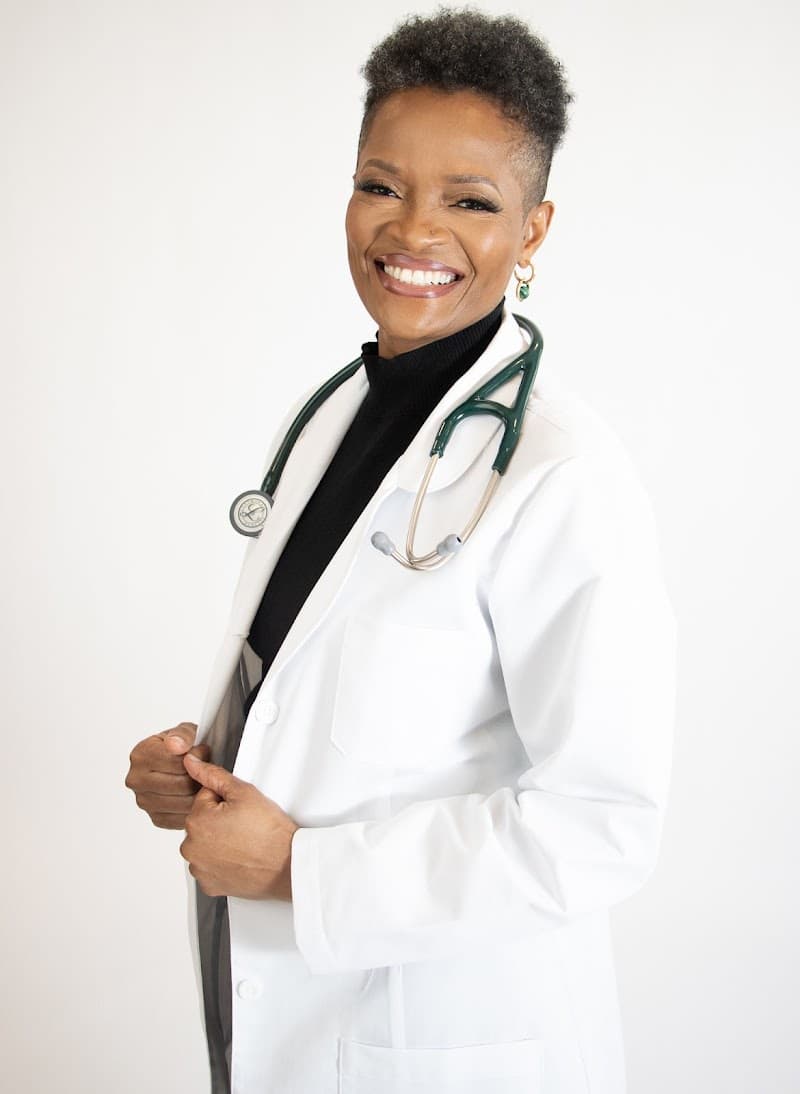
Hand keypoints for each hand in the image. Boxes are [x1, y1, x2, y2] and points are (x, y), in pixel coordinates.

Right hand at [125, 722, 209, 829]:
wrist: (179, 763)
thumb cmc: (182, 747)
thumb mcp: (185, 732)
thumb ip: (182, 735)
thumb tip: (175, 745)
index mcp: (140, 755)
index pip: (177, 762)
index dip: (197, 757)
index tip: (203, 751)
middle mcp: (136, 780)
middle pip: (182, 784)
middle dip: (199, 776)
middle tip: (206, 769)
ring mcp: (144, 801)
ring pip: (184, 802)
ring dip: (200, 793)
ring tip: (202, 780)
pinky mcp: (156, 818)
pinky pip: (182, 817)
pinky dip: (194, 808)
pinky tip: (195, 794)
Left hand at [179, 754, 299, 901]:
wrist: (286, 865)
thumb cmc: (269, 832)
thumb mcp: (244, 792)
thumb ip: (212, 774)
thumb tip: (191, 763)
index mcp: (195, 821)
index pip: (205, 798)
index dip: (226, 800)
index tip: (241, 811)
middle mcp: (191, 847)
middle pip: (202, 822)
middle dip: (220, 820)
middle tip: (245, 826)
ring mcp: (199, 868)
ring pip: (205, 844)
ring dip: (219, 841)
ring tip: (243, 842)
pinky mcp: (208, 885)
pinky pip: (209, 866)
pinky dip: (221, 862)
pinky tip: (239, 858)